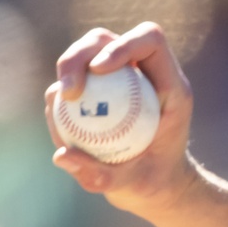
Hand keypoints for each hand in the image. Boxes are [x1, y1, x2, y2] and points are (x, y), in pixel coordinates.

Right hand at [46, 21, 198, 217]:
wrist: (155, 185)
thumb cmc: (154, 183)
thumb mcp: (136, 186)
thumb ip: (103, 176)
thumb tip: (61, 155)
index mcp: (169, 84)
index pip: (149, 41)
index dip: (122, 45)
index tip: (99, 70)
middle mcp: (140, 74)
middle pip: (104, 40)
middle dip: (78, 56)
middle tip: (69, 92)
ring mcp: (115, 79)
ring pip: (82, 54)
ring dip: (64, 75)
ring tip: (60, 108)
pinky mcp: (95, 91)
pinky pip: (69, 84)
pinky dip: (58, 100)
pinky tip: (58, 129)